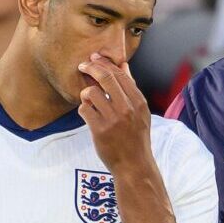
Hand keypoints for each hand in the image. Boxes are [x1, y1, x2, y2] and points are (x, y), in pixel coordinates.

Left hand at [77, 53, 152, 173]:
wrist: (134, 165)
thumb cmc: (136, 138)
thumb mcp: (140, 112)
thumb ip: (131, 89)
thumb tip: (123, 65)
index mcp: (138, 102)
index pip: (120, 74)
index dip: (105, 63)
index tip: (95, 58)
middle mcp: (127, 108)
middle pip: (105, 78)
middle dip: (91, 67)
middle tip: (83, 65)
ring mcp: (113, 119)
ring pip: (91, 92)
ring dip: (86, 93)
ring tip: (88, 100)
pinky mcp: (100, 130)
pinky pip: (84, 109)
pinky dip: (83, 110)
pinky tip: (88, 115)